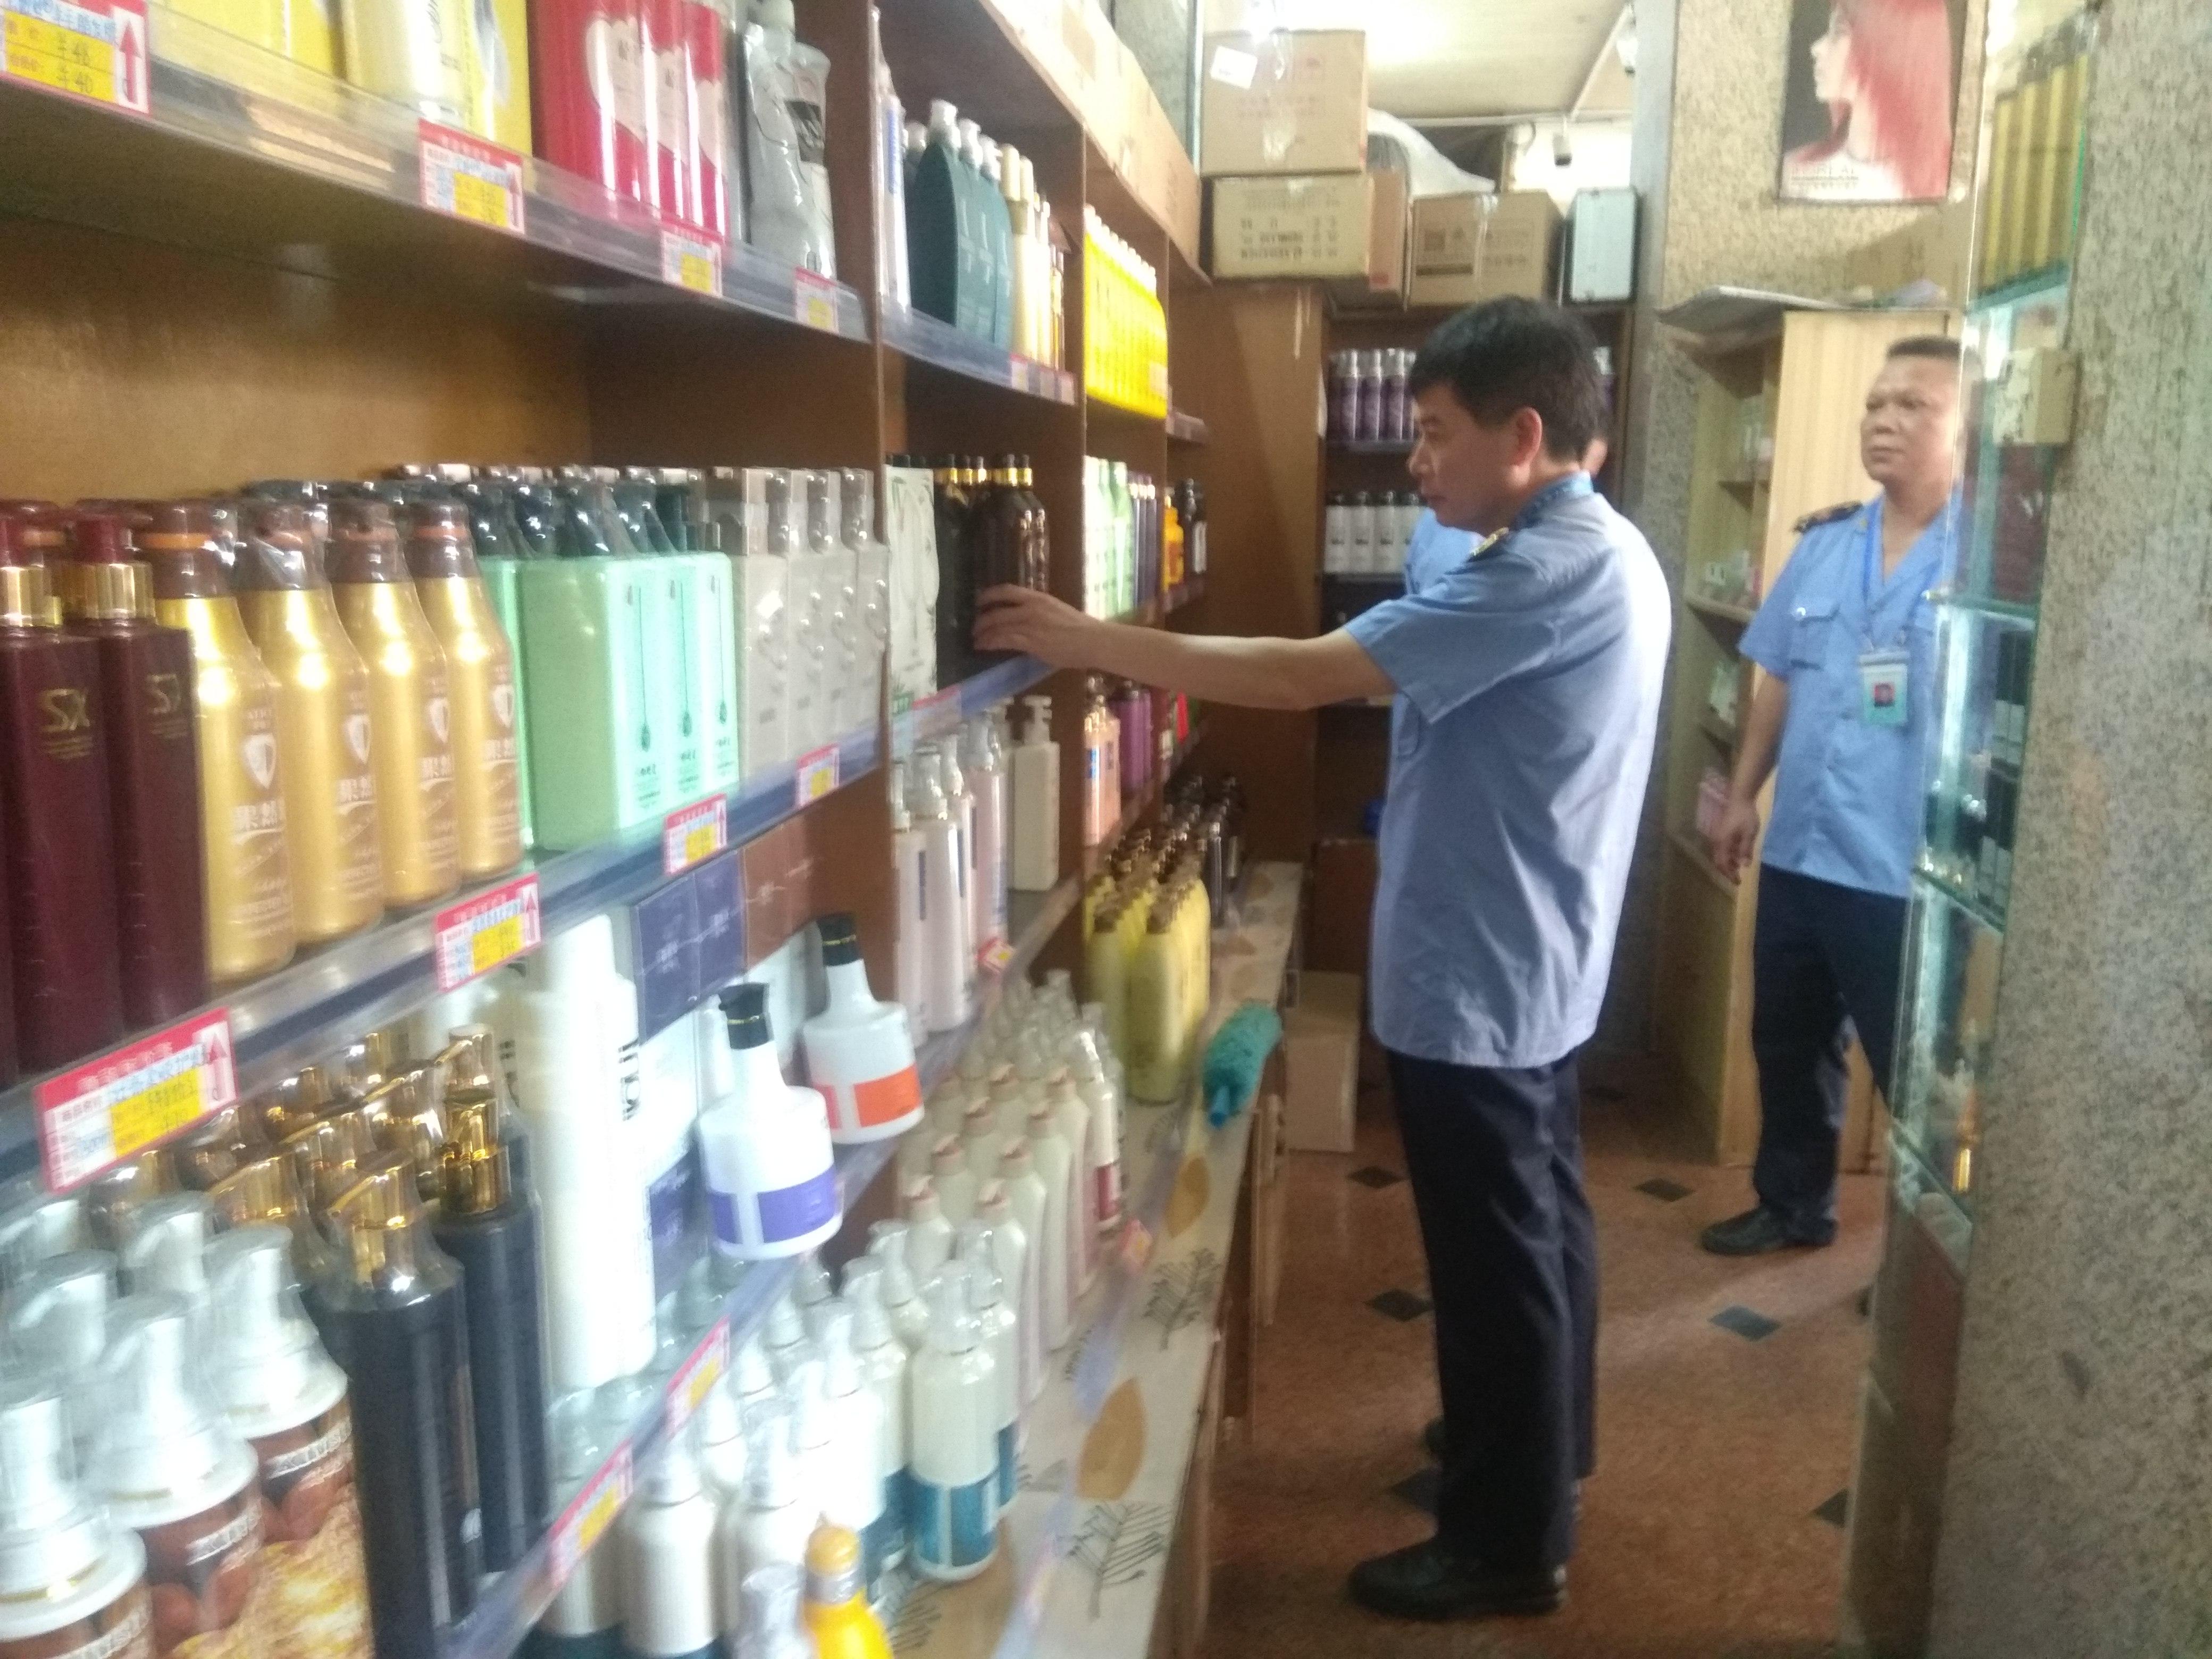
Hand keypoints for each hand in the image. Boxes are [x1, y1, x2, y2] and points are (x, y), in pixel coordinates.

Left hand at [974, 585, 1100, 666]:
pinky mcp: (1031, 641)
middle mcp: (1031, 608)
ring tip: (976, 640)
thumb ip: (1039, 612)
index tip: (979, 600)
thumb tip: (1025, 619)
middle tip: (975, 628)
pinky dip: (990, 643)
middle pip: (997, 611)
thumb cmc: (1080, 628)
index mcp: (1038, 598)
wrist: (1092, 640)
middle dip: (981, 620)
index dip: (989, 594)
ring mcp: (1030, 624)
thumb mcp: (1057, 610)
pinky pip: (1003, 640)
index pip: (1007, 590)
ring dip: (983, 634)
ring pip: (997, 627)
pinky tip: (984, 647)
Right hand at [1708, 795, 1760, 880]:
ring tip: (1737, 869)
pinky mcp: (1720, 832)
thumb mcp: (1749, 834)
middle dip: (1727, 871)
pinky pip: (1721, 849)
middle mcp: (1716, 841)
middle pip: (1718, 861)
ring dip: (1727, 864)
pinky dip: (1728, 856)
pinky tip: (1736, 856)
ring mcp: (1717, 836)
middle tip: (1737, 879)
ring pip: (1719, 855)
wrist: (1739, 798)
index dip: (1729, 874)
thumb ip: (1745, 850)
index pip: (1722, 863)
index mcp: (1722, 842)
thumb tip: (1744, 866)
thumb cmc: (1745, 815)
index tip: (1738, 882)